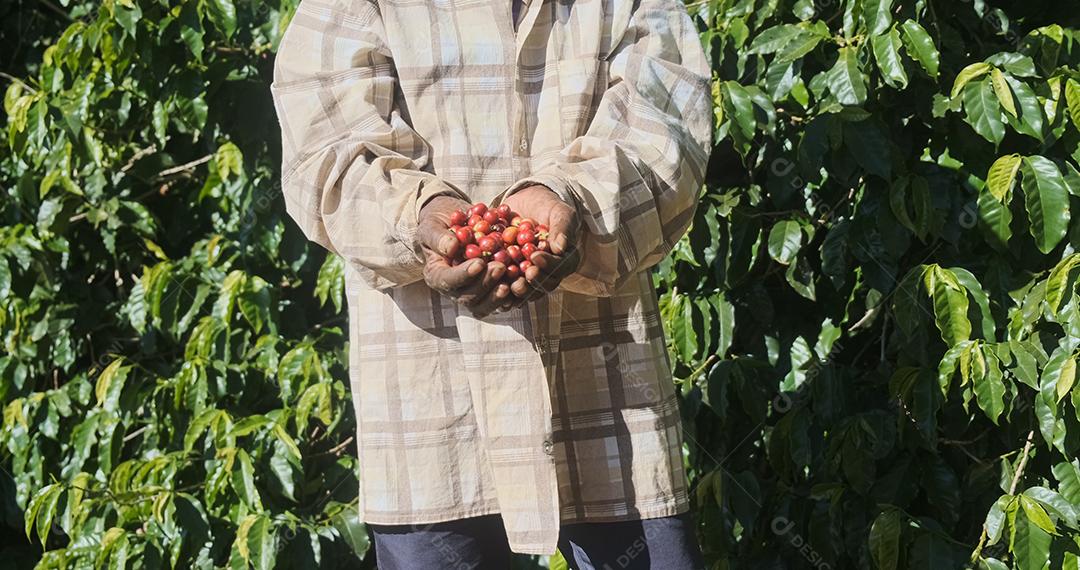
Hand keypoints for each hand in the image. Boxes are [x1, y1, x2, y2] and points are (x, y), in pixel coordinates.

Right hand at [418, 196, 512, 316]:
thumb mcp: (432, 225)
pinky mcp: (489, 291)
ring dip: (499, 295)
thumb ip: (439, 237)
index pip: (447, 281)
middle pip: (468, 297)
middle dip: (485, 284)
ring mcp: (472, 293)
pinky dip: (512, 295)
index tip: (479, 263)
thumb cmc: (439, 223)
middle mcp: (454, 290)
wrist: (455, 222)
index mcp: (437, 275)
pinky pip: (500, 301)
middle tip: (501, 267)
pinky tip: (523, 284)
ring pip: (484, 305)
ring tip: (513, 280)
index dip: (463, 275)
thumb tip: (451, 247)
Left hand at [500, 185, 580, 307]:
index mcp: (565, 259)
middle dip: (535, 282)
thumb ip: (562, 227)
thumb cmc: (546, 207)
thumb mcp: (558, 211)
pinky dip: (502, 291)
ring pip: (528, 291)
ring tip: (511, 284)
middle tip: (525, 274)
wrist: (523, 205)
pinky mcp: (512, 278)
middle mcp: (549, 273)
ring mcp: (530, 277)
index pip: (561, 266)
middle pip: (545, 284)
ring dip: (520, 291)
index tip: (536, 256)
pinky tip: (494, 288)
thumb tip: (560, 248)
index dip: (549, 264)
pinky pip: (508, 289)